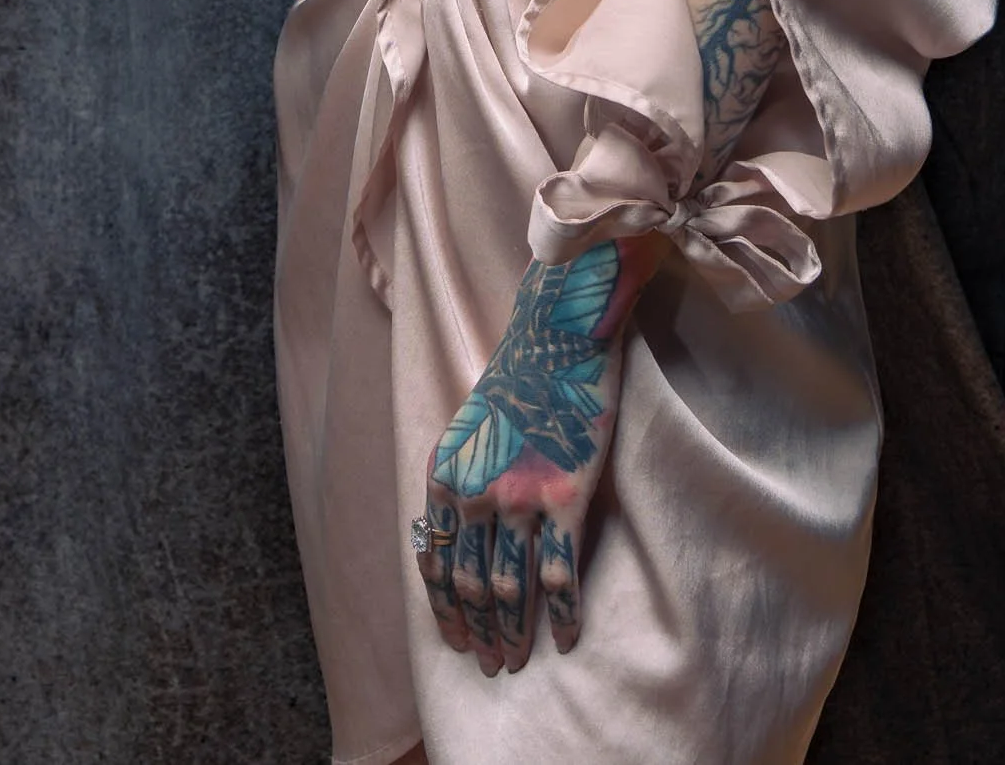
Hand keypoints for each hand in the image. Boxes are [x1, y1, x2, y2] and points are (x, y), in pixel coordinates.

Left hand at [412, 238, 651, 674]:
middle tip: (490, 666)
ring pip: (511, 589)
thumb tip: (447, 537)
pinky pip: (560, 574)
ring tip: (517, 662)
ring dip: (514, 634)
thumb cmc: (515, 380)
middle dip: (479, 633)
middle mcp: (474, 495)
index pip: (437, 565)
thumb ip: (456, 482)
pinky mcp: (565, 498)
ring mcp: (520, 500)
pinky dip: (562, 615)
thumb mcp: (465, 430)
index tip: (457, 643)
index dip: (447, 612)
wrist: (558, 338)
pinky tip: (567, 638)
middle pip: (472, 586)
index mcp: (444, 478)